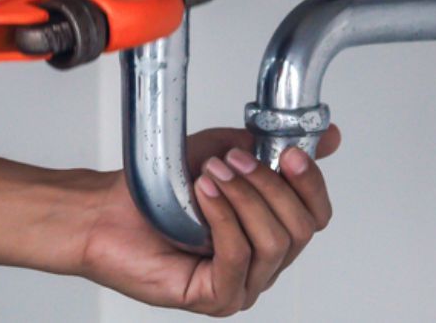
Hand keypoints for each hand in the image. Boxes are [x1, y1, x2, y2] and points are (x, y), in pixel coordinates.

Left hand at [77, 126, 341, 315]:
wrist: (107, 212)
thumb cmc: (159, 191)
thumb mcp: (225, 153)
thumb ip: (273, 147)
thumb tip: (328, 137)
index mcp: (271, 232)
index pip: (316, 216)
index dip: (310, 184)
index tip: (292, 153)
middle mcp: (262, 264)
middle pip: (300, 230)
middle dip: (270, 188)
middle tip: (235, 161)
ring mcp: (242, 285)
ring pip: (273, 244)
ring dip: (245, 200)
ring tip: (212, 174)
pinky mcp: (216, 298)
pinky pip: (238, 259)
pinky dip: (224, 220)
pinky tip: (204, 195)